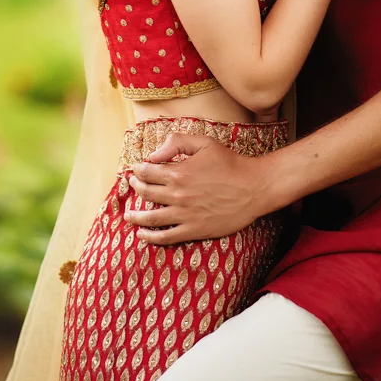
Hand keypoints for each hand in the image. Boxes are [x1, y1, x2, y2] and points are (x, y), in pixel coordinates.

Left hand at [125, 133, 268, 243]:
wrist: (253, 188)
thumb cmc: (230, 163)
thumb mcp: (204, 143)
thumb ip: (177, 142)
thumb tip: (154, 154)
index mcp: (178, 172)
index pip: (147, 171)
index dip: (137, 169)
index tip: (135, 168)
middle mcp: (177, 195)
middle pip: (145, 193)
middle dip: (135, 187)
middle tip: (133, 184)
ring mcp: (184, 215)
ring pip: (150, 218)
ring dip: (135, 217)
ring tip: (128, 215)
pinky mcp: (193, 230)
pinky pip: (165, 237)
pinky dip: (150, 238)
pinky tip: (141, 235)